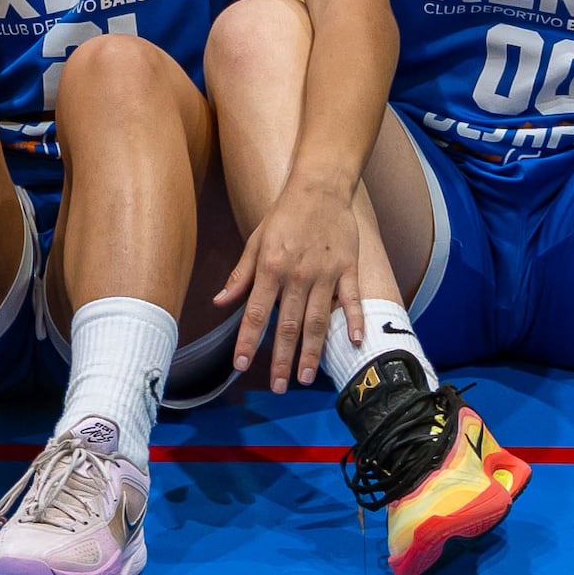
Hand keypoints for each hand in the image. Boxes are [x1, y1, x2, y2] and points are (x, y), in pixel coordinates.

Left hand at [211, 188, 365, 391]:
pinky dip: (353, 321)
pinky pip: (351, 300)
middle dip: (282, 360)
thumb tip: (220, 302)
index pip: (256, 313)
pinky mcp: (348, 268)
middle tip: (278, 387)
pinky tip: (353, 342)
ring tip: (308, 378)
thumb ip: (240, 275)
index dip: (247, 341)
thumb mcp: (255, 241)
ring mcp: (325, 273)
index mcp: (271, 268)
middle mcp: (297, 275)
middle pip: (288, 326)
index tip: (241, 366)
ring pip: (318, 320)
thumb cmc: (284, 214)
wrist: (320, 186)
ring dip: (313, 352)